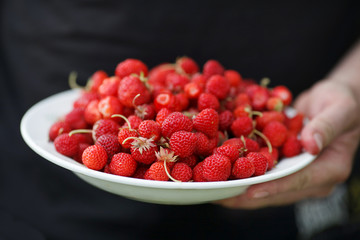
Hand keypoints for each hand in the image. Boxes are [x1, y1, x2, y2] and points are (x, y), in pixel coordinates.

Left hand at [217, 80, 359, 208]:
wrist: (334, 102)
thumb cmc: (342, 103)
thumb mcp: (340, 108)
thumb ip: (327, 125)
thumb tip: (312, 145)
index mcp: (329, 169)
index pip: (297, 182)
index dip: (271, 187)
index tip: (246, 191)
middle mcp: (310, 179)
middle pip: (274, 191)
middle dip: (244, 194)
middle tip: (217, 194)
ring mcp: (295, 174)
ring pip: (263, 186)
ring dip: (237, 186)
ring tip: (210, 186)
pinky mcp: (283, 167)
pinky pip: (260, 173)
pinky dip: (240, 171)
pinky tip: (217, 169)